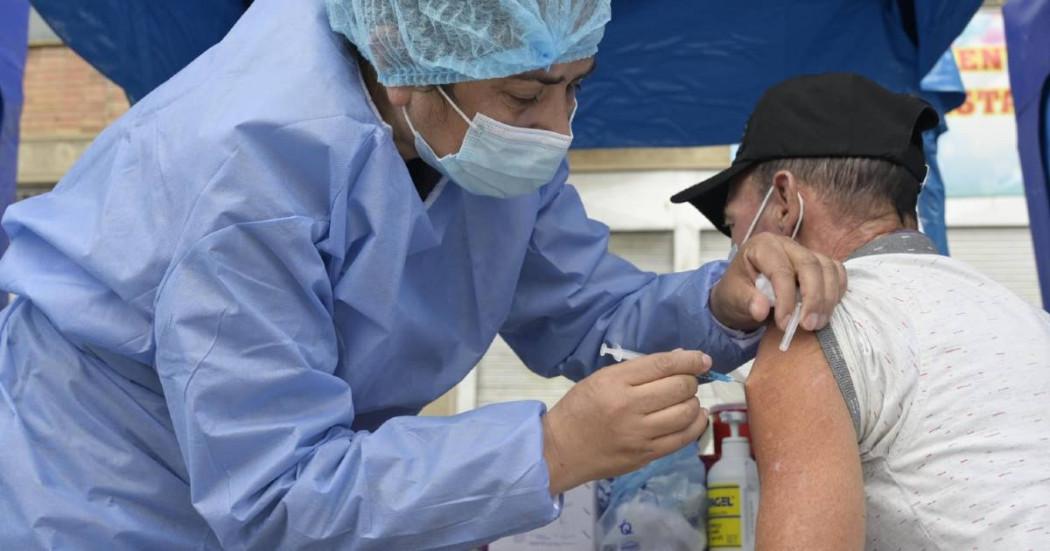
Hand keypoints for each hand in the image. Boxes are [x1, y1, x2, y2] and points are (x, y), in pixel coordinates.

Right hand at [542, 349, 710, 494]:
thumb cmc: (579, 408)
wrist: (561, 449)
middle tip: (686, 382)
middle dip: (690, 381)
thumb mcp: (601, 379)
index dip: (689, 359)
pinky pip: (684, 438)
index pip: (662, 365)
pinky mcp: (647, 455)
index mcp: (615, 383)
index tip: (703, 359)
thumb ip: (639, 370)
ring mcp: (640, 434)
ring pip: (686, 412)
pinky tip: (693, 417)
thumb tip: (679, 359)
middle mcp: (629, 407)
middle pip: (679, 387)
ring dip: (693, 402)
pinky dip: (695, 424)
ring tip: (686, 400)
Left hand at [710, 233, 845, 332]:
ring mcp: (805, 251)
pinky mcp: (818, 262)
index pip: (780, 270)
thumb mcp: (733, 296)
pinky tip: (827, 310)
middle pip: (810, 265)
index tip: (785, 324)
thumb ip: (746, 301)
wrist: (743, 290)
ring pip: (827, 268)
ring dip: (827, 298)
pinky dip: (837, 290)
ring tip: (817, 324)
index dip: (786, 298)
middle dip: (813, 298)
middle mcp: (786, 244)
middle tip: (808, 326)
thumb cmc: (738, 290)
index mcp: (762, 246)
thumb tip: (761, 310)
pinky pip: (836, 272)